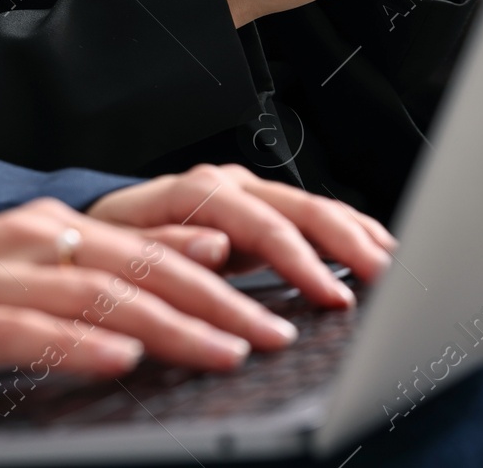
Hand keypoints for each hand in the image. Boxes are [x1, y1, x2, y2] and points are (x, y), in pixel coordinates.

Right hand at [0, 197, 304, 407]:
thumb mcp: (40, 276)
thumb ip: (116, 269)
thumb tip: (206, 257)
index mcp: (61, 225)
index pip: (162, 246)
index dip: (230, 273)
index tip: (283, 297)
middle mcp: (37, 238)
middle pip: (146, 268)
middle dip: (220, 302)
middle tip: (275, 332)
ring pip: (102, 297)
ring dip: (172, 326)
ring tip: (225, 351)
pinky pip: (31, 331)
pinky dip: (80, 345)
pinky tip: (122, 360)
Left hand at [87, 163, 395, 309]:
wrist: (85, 239)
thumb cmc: (99, 252)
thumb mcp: (118, 254)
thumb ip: (167, 247)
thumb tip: (217, 245)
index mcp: (196, 191)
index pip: (263, 223)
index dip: (302, 260)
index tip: (331, 295)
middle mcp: (227, 186)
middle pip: (303, 208)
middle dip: (350, 244)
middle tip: (386, 278)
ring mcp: (246, 196)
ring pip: (316, 208)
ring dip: (359, 236)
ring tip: (396, 266)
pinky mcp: (258, 215)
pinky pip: (313, 220)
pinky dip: (348, 235)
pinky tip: (375, 251)